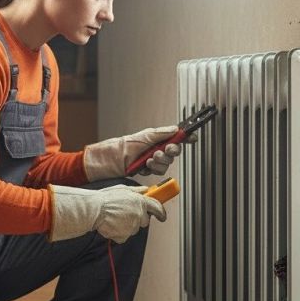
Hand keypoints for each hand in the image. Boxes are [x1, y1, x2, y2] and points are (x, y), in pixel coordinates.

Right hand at [48, 184, 166, 242]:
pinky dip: (118, 233)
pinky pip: (124, 236)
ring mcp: (132, 226)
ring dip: (126, 225)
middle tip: (126, 214)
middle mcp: (139, 214)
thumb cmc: (105, 198)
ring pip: (133, 229)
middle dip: (138, 218)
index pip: (157, 207)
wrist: (93, 210)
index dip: (160, 212)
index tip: (162, 216)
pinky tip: (110, 225)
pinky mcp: (124, 235)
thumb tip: (146, 190)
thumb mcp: (122, 189)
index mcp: (140, 201)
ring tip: (114, 218)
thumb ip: (136, 191)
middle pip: (144, 221)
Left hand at [83, 125, 197, 180]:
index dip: (185, 138)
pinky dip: (151, 169)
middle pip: (173, 151)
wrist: (108, 162)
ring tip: (147, 160)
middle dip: (169, 152)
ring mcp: (151, 160)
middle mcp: (155, 148)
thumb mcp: (142, 137)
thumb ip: (160, 133)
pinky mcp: (147, 170)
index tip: (192, 138)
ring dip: (158, 162)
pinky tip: (142, 167)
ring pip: (166, 163)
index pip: (175, 136)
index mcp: (156, 138)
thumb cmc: (121, 147)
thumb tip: (175, 128)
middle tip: (162, 150)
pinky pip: (157, 172)